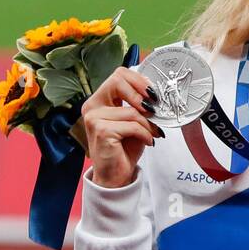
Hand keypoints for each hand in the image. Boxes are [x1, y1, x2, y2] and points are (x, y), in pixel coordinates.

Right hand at [79, 65, 164, 187]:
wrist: (116, 174)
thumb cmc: (125, 146)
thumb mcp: (134, 120)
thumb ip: (139, 104)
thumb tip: (156, 91)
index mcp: (100, 100)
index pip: (119, 74)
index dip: (139, 81)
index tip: (153, 95)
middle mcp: (92, 106)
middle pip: (118, 81)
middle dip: (142, 94)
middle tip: (154, 109)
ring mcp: (94, 118)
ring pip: (132, 110)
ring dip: (149, 124)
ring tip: (153, 133)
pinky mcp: (101, 131)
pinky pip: (132, 126)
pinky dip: (146, 134)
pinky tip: (148, 141)